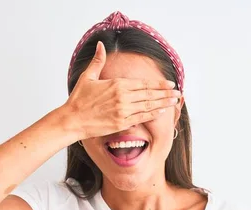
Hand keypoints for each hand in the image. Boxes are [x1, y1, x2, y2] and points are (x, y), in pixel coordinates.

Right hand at [63, 41, 181, 139]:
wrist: (72, 120)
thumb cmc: (79, 99)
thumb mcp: (88, 77)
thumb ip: (98, 61)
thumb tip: (100, 45)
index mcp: (117, 84)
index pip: (144, 83)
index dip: (159, 83)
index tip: (170, 83)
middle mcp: (123, 97)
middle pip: (150, 94)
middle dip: (166, 93)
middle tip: (178, 93)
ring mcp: (123, 111)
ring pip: (148, 106)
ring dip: (163, 103)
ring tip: (174, 102)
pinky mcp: (121, 123)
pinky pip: (141, 117)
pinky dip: (152, 114)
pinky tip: (161, 112)